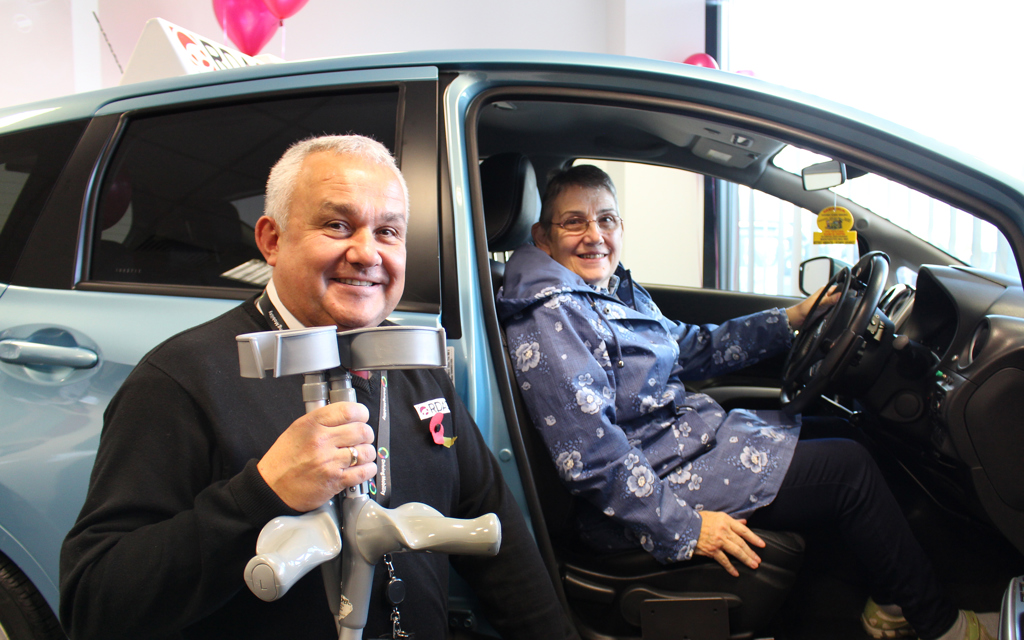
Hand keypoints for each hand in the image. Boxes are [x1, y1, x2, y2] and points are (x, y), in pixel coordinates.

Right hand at [257, 402, 376, 511]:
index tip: (362, 417)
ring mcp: (329, 462)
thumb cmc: (283, 460)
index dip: (361, 413)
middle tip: (362, 438)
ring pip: (366, 451)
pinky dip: (368, 469)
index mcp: (312, 424)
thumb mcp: (297, 430)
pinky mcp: (335, 481)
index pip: (349, 411)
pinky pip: (364, 472)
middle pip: (362, 430)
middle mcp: (322, 441)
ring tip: (360, 454)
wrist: (272, 488)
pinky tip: (362, 467)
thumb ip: (321, 421)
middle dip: (366, 434)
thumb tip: (347, 416)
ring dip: (367, 453)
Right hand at [694, 511, 764, 576]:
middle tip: (758, 560)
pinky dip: (730, 567)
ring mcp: (718, 541)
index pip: (744, 530)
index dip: (754, 538)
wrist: (684, 525)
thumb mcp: (716, 515)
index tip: (762, 545)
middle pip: (742, 543)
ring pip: (736, 552)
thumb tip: (744, 522)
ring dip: (746, 559)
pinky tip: (736, 572)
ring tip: (753, 565)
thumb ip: (731, 520)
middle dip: (751, 552)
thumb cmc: (699, 519)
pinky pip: (724, 560)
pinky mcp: (712, 550)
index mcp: (726, 521)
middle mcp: (724, 531)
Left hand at [786, 285, 839, 329]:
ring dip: (834, 310)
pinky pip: (833, 311)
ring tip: (827, 312)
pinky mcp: (825, 309)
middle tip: (832, 308)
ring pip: (836, 305)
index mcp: (825, 290)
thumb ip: (831, 299)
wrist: (799, 318)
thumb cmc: (806, 309)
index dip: (843, 293)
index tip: (842, 300)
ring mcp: (826, 302)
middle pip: (839, 298)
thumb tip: (841, 294)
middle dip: (838, 304)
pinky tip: (826, 316)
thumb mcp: (820, 303)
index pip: (839, 288)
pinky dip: (831, 314)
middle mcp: (826, 295)